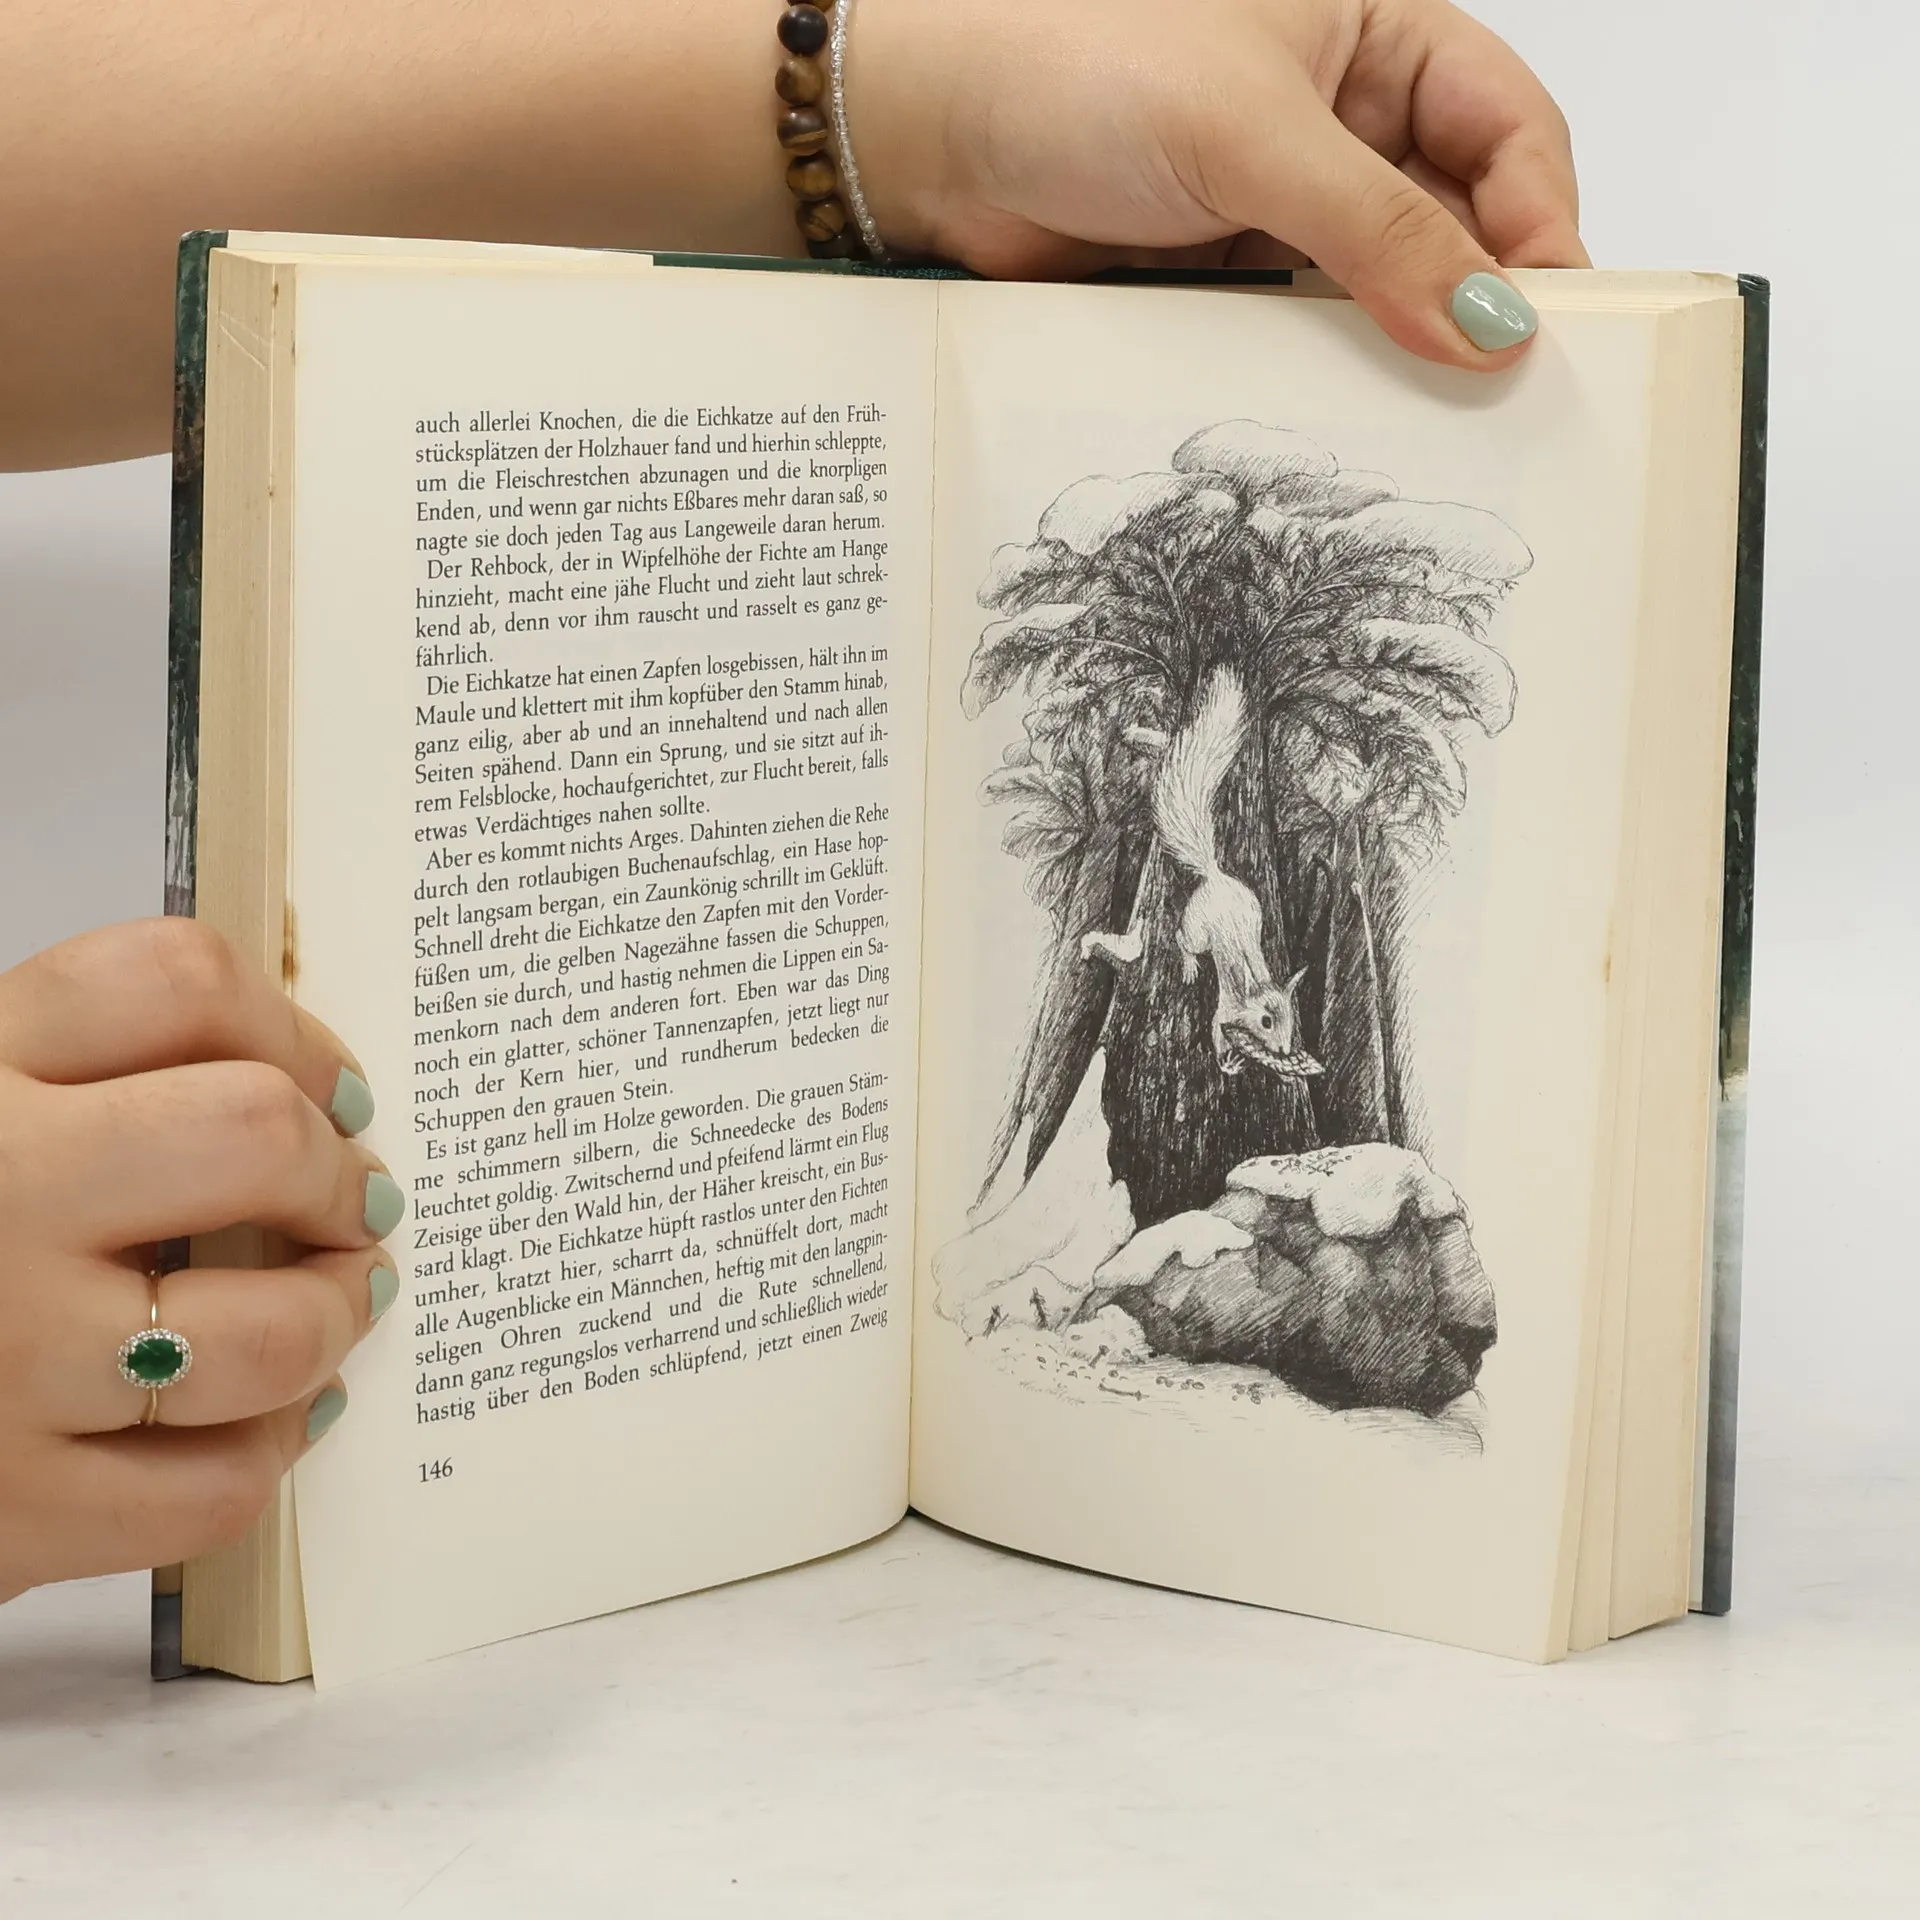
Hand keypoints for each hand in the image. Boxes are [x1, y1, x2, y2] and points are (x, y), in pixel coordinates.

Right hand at [0, 921, 399, 1601]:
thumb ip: (89, 1080)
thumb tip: (304, 1093)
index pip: (174, 980)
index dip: (296, 1031)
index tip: (331, 1089)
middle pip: (255, 1133)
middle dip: (337, 1172)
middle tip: (352, 1200)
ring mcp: (3, 1363)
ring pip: (269, 1333)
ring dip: (331, 1319)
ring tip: (330, 1306)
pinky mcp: (12, 1512)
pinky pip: (213, 1489)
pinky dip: (266, 1453)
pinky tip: (257, 1422)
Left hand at [859, 0, 1586, 367]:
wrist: (939, 133)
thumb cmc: (1077, 65)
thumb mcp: (1252, 135)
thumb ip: (1379, 232)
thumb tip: (1491, 324)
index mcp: (1378, 34)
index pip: (1508, 128)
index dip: (1540, 220)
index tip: (1551, 316)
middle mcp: (1345, 117)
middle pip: (1459, 219)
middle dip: (1484, 301)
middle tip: (1510, 395)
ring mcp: (1289, 201)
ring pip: (1386, 288)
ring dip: (1410, 350)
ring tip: (1444, 424)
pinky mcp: (1234, 273)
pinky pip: (1311, 333)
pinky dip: (1335, 375)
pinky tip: (1355, 419)